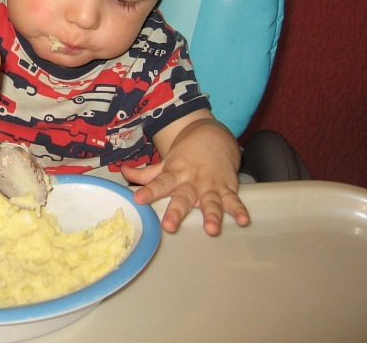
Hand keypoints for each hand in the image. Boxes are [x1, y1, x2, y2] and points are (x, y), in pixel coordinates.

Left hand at [122, 113, 249, 235]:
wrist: (213, 136)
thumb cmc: (186, 156)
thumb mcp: (166, 164)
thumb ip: (146, 174)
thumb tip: (122, 172)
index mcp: (175, 174)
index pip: (159, 183)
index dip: (149, 191)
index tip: (138, 199)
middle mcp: (192, 181)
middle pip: (183, 197)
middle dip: (176, 211)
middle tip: (169, 225)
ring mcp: (211, 186)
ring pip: (211, 202)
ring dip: (212, 215)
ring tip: (211, 229)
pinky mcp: (227, 188)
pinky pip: (234, 201)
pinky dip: (240, 210)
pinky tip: (244, 220)